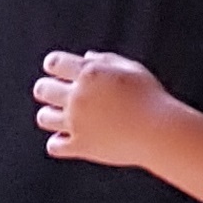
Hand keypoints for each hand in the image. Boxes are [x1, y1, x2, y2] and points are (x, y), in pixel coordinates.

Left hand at [33, 51, 176, 166]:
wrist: (160, 132)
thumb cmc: (151, 98)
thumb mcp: (133, 70)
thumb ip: (107, 60)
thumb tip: (86, 57)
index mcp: (90, 74)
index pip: (54, 63)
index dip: (54, 65)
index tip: (60, 71)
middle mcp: (78, 97)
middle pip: (42, 89)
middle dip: (47, 90)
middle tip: (58, 95)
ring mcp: (77, 123)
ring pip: (43, 117)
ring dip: (51, 116)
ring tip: (65, 118)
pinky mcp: (80, 146)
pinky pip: (54, 145)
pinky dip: (59, 142)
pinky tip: (72, 139)